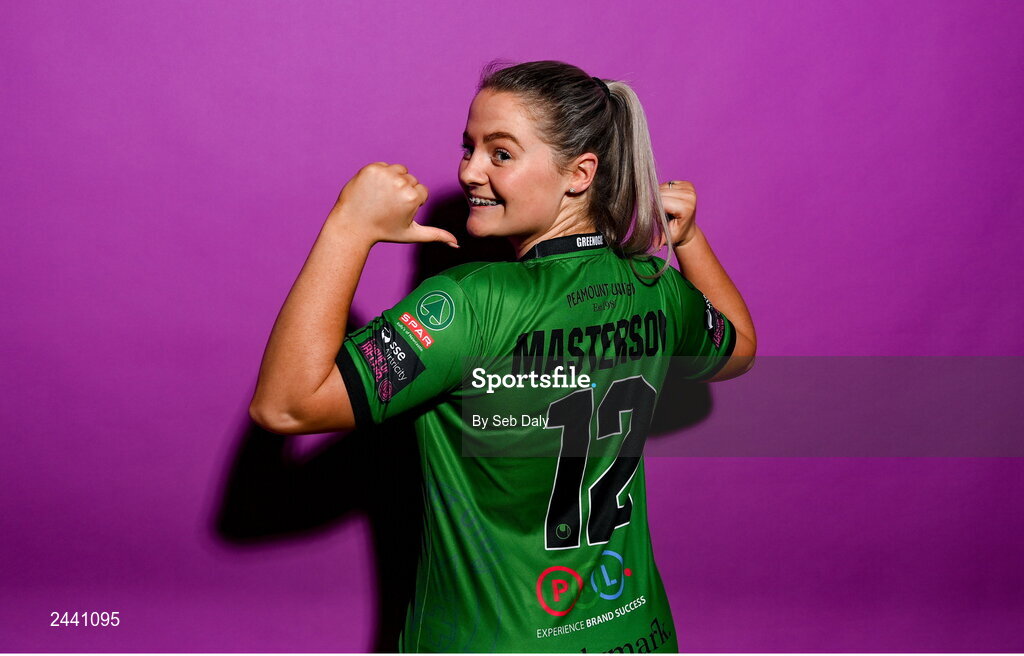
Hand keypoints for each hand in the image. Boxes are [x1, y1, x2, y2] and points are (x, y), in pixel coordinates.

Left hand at [329, 162, 457, 247]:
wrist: (352, 225)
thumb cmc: (384, 231)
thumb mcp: (412, 233)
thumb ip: (436, 235)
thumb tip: (457, 245)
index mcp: (413, 197)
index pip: (421, 191)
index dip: (410, 203)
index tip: (397, 212)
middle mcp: (400, 183)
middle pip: (411, 180)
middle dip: (403, 191)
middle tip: (387, 206)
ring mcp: (385, 174)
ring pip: (399, 171)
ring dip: (393, 181)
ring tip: (381, 197)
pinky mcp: (372, 168)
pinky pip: (384, 167)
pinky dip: (380, 176)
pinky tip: (372, 190)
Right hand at [656, 180, 696, 247]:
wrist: (687, 229)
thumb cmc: (676, 234)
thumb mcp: (668, 237)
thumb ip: (660, 238)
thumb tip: (655, 245)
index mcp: (686, 207)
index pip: (661, 201)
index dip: (656, 210)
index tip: (660, 218)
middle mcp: (690, 196)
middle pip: (661, 193)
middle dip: (657, 203)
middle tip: (663, 214)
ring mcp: (690, 188)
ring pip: (662, 187)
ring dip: (660, 197)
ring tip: (667, 208)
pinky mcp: (687, 184)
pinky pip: (667, 184)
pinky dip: (664, 191)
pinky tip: (669, 200)